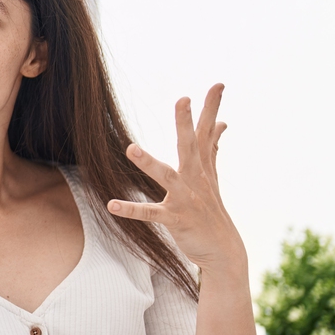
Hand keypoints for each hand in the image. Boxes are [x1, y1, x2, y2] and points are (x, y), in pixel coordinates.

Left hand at [106, 84, 247, 281]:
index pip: (207, 131)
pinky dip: (131, 209)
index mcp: (202, 166)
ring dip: (149, 163)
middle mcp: (195, 179)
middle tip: (182, 99)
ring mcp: (186, 199)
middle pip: (190, 146)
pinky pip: (150, 213)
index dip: (212, 108)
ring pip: (167, 177)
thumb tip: (221, 124)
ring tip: (131, 148)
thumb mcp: (212, 176)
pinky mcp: (175, 219)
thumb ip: (213, 148)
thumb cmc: (211, 208)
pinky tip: (112, 204)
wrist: (223, 250)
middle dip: (185, 123)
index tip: (218, 84)